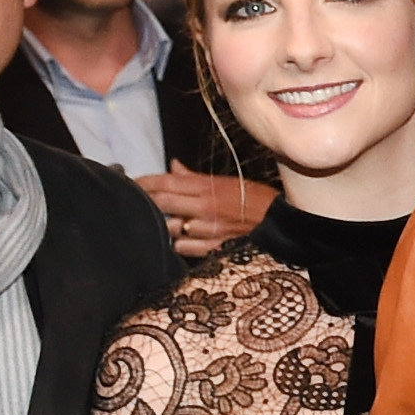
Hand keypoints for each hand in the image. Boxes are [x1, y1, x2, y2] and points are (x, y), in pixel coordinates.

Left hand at [137, 168, 273, 259]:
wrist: (283, 222)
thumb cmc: (257, 199)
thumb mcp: (226, 181)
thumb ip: (194, 177)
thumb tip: (173, 166)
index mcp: (207, 186)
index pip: (164, 182)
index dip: (143, 183)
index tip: (131, 183)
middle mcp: (204, 206)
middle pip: (160, 204)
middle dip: (147, 203)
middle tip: (139, 203)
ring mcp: (207, 228)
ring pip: (169, 228)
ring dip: (165, 226)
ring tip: (167, 223)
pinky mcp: (213, 247)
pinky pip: (184, 248)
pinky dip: (179, 244)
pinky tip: (183, 240)